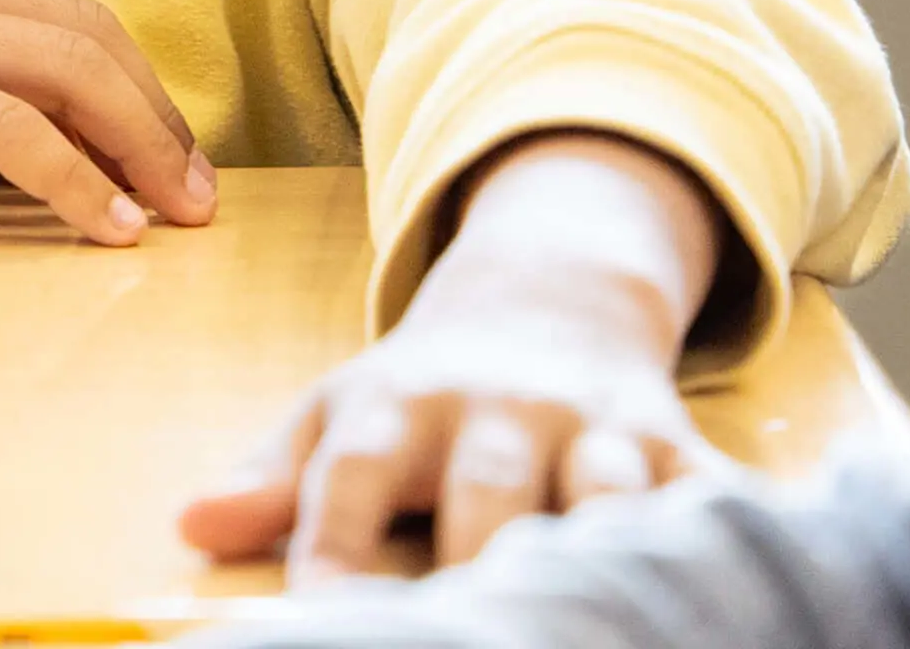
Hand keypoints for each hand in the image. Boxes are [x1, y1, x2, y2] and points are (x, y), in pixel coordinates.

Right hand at [0, 0, 216, 242]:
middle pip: (81, 33)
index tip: (169, 155)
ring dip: (136, 146)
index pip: (57, 13)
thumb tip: (9, 150)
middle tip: (201, 193)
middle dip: (156, 114)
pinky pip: (6, 128)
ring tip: (178, 215)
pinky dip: (72, 179)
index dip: (131, 82)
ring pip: (61, 69)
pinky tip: (105, 228)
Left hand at [180, 133, 730, 584]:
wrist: (549, 295)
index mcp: (399, 403)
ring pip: (608, 493)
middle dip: (480, 567)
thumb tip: (187, 525)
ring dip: (603, 554)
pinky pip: (708, 495)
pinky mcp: (676, 441)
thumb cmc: (423, 392)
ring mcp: (592, 423)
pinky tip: (719, 593)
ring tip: (586, 619)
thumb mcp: (340, 412)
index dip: (332, 550)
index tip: (321, 621)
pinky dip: (722, 539)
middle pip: (487, 492)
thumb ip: (274, 478)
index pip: (353, 473)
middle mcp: (498, 407)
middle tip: (467, 635)